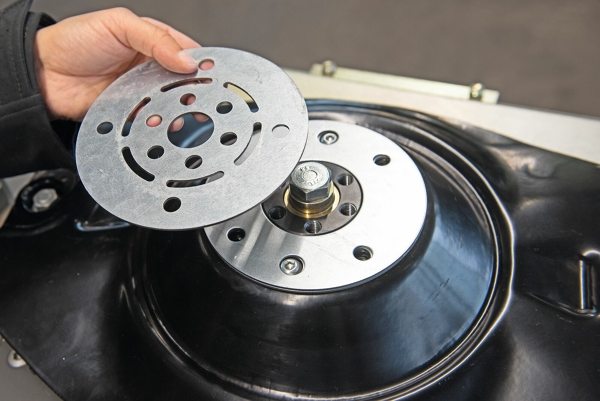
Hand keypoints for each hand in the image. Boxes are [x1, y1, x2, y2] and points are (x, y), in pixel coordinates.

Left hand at [34, 8, 205, 120]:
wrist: (45, 75)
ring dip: (177, 109)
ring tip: (180, 113)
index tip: (211, 73)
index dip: (201, 62)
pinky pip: (151, 119)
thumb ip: (155, 38)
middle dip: (193, 91)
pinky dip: (157, 123)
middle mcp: (149, 67)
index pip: (186, 51)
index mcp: (151, 41)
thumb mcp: (118, 24)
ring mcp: (141, 90)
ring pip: (169, 103)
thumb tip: (186, 58)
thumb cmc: (74, 41)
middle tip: (200, 99)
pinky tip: (157, 122)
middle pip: (183, 81)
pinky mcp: (131, 111)